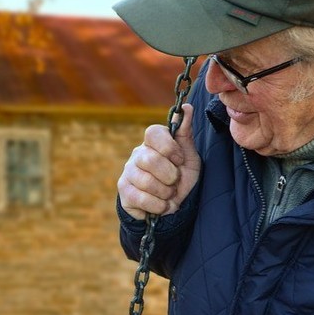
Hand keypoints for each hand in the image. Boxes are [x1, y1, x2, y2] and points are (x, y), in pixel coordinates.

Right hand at [117, 103, 200, 219]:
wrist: (172, 206)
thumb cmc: (181, 178)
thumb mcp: (189, 157)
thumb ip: (185, 133)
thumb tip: (186, 107)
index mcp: (153, 142)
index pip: (153, 132)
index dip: (169, 148)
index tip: (180, 160)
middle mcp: (137, 154)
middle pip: (150, 159)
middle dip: (170, 176)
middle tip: (175, 181)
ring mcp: (128, 172)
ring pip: (146, 181)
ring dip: (165, 193)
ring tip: (168, 194)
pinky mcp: (124, 191)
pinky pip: (141, 198)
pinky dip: (158, 206)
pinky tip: (162, 205)